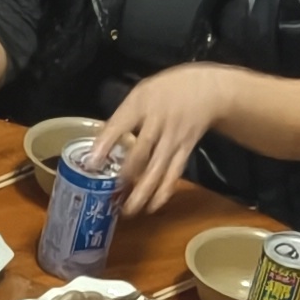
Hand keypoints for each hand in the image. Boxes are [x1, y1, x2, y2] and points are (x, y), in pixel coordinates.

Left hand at [86, 64, 227, 216]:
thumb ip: (122, 117)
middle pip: (142, 151)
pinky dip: (164, 191)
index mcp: (142, 104)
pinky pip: (175, 173)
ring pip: (158, 168)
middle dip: (126, 175)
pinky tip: (152, 206)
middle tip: (109, 196)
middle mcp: (158, 123)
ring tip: (129, 210)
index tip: (92, 163)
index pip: (121, 124)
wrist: (207, 89)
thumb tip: (99, 144)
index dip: (106, 144)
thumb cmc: (165, 91)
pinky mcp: (186, 150)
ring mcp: (174, 138)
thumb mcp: (140, 93)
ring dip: (144, 191)